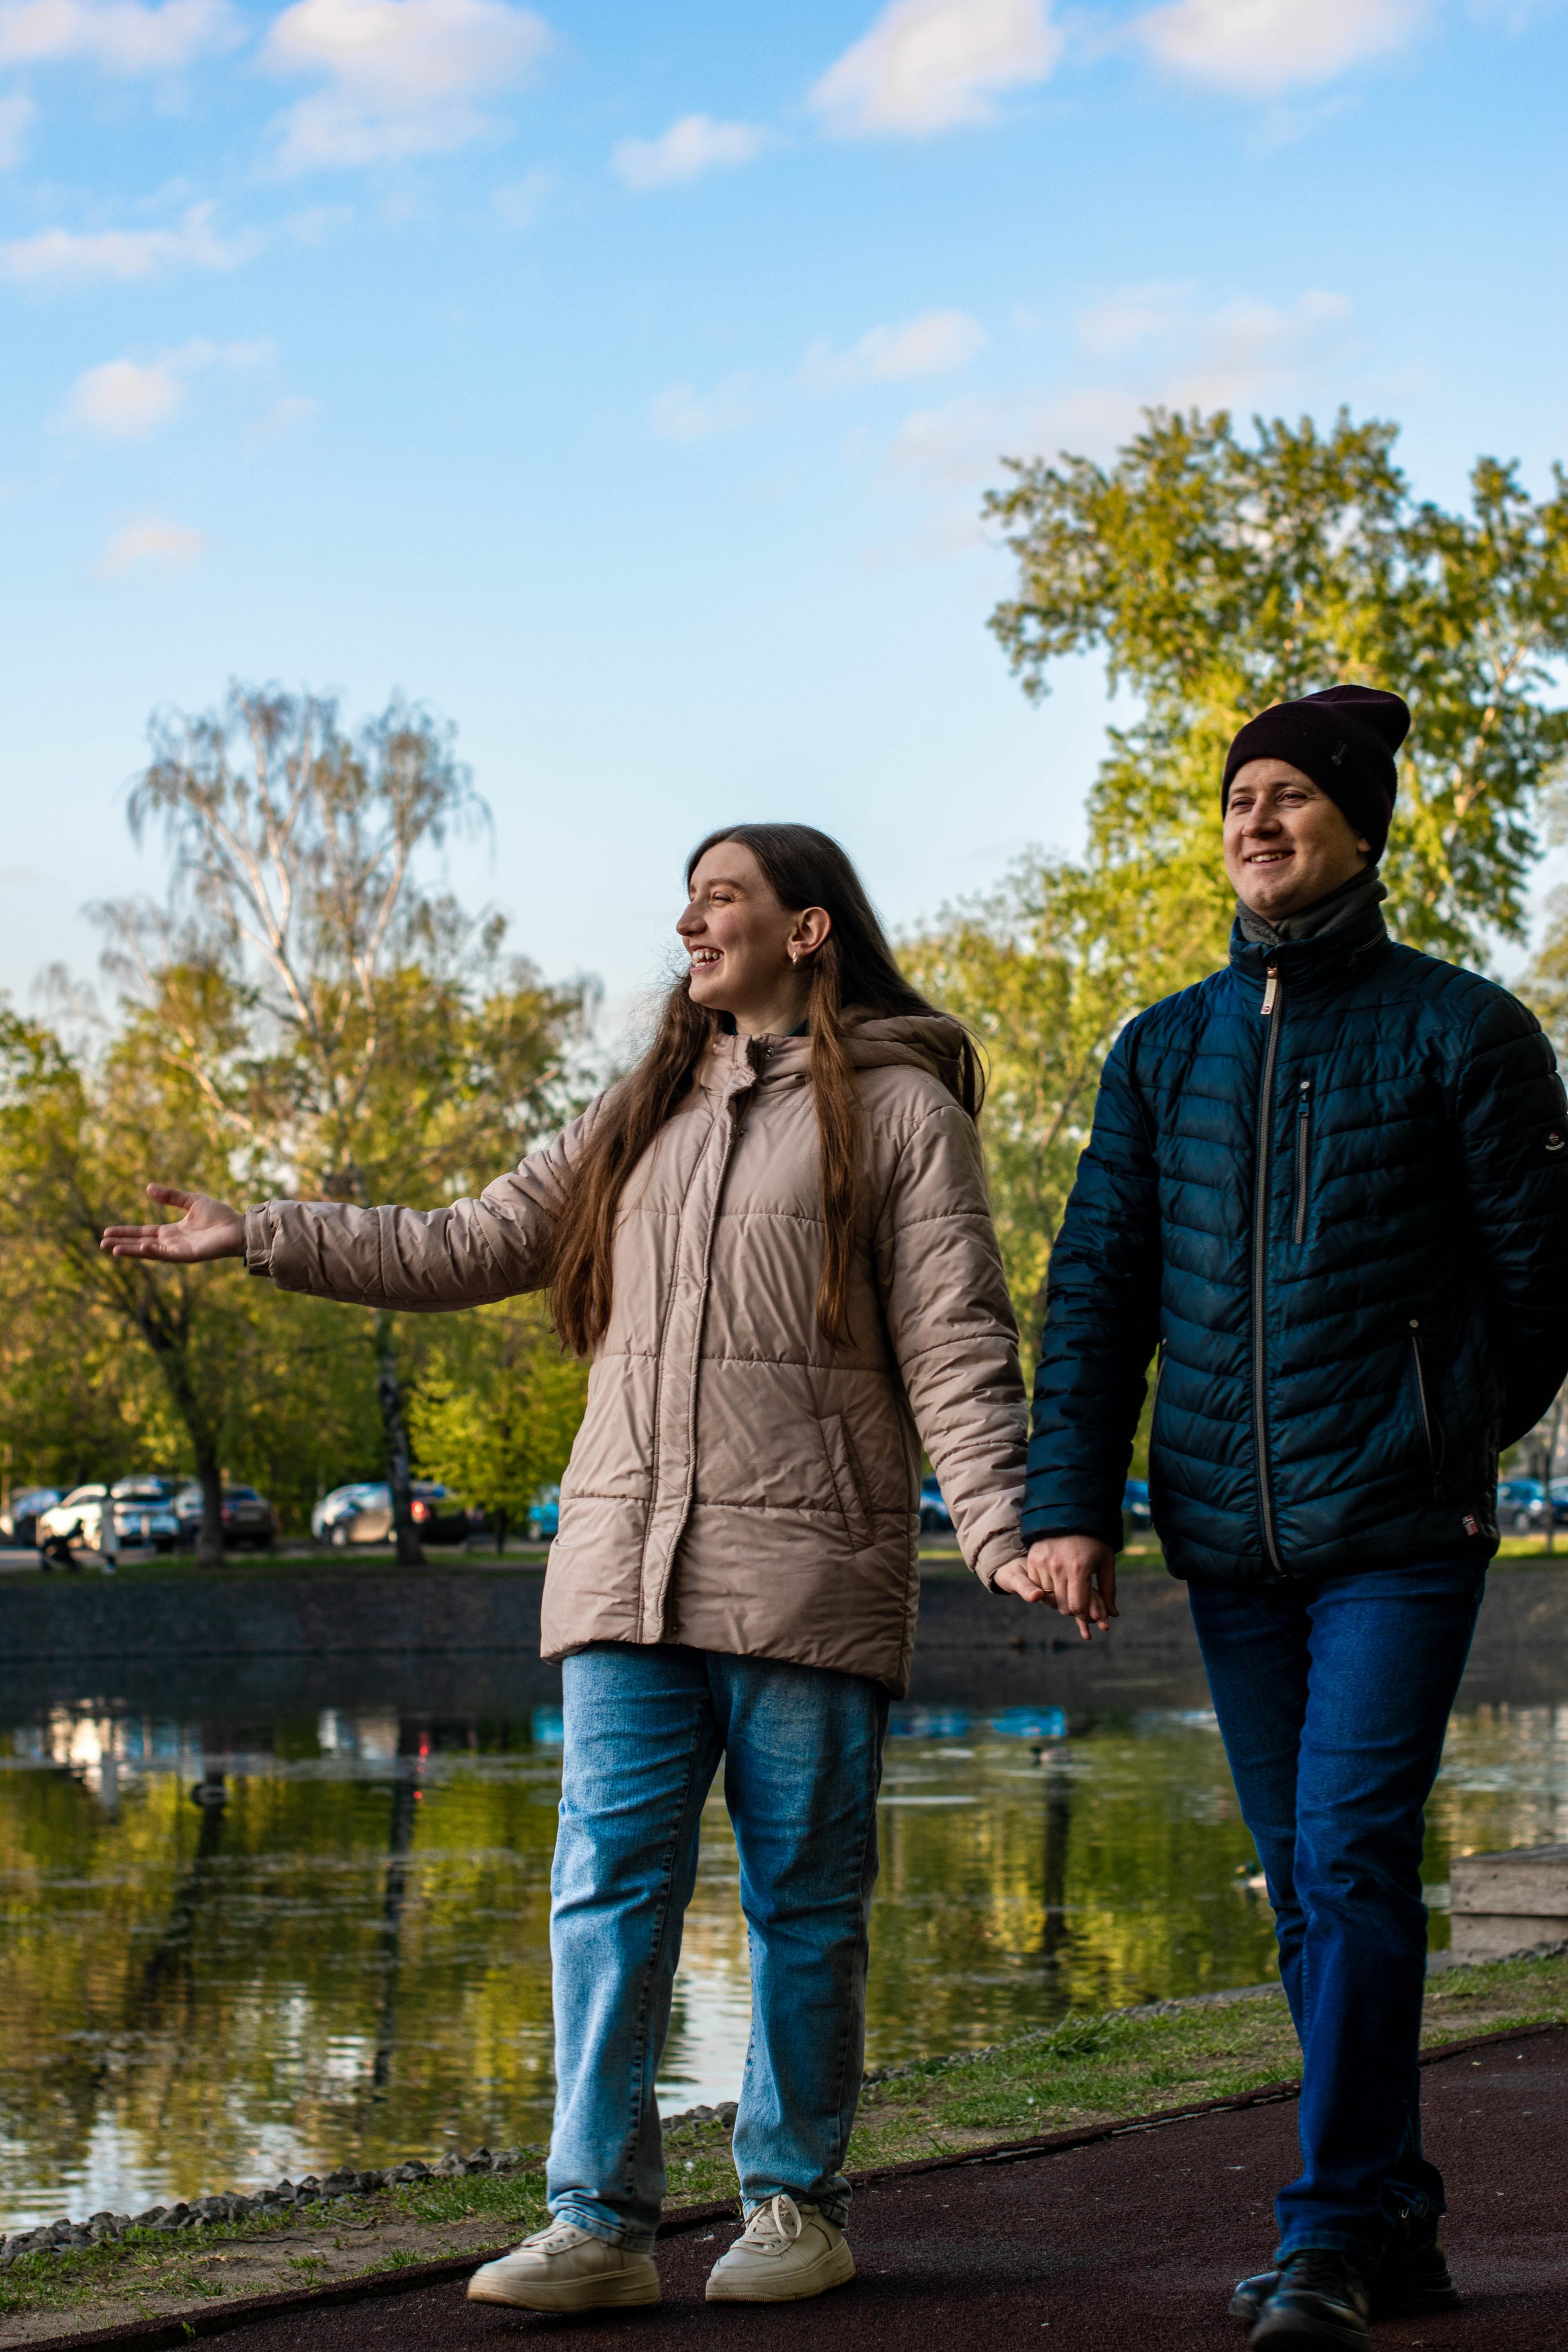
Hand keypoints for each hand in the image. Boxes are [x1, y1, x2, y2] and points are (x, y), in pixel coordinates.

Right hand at [101, 1185, 246, 1263]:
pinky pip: (166, 1255)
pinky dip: (152, 1252)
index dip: (126, 1232)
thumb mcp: (191, 1201)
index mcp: (172, 1232)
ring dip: (131, 1251)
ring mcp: (179, 1251)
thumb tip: (148, 1188)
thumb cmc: (219, 1216)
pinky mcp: (188, 1256)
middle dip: (122, 1244)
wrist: (239, 1227)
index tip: (108, 1231)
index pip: (143, 1233)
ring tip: (112, 1249)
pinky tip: (139, 1247)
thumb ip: (171, 1196)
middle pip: (141, 1244)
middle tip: (102, 1243)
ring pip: (149, 1252)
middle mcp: (172, 1243)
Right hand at [997, 1536, 1117, 1640]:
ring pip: (1049, 1598)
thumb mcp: (1106, 1562)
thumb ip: (1108, 1589)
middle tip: (1083, 1604)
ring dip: (1060, 1600)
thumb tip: (1113, 1614)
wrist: (1070, 1514)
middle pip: (1063, 1606)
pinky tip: (1058, 1582)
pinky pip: (1038, 1586)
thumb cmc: (1094, 1540)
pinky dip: (1047, 1590)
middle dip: (1074, 1610)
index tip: (1092, 1615)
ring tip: (1071, 1590)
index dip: (1085, 1616)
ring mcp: (1043, 1563)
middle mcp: (1058, 1567)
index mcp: (1079, 1569)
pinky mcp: (1033, 1560)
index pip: (1077, 1606)